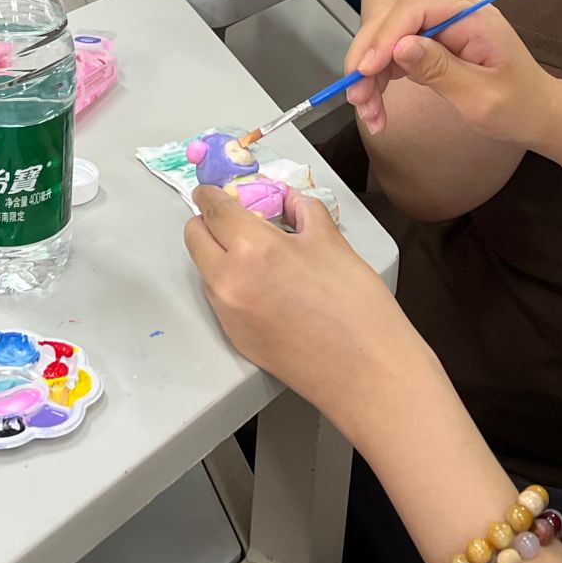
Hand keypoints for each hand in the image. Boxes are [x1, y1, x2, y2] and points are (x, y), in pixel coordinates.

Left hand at [184, 184, 421, 434]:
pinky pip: (220, 300)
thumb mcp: (332, 242)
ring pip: (205, 270)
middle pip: (195, 238)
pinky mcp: (235, 339)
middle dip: (209, 223)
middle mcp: (228, 281)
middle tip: (235, 220)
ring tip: (259, 257)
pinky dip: (232, 285)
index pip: (213, 210)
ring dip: (219, 256)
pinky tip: (267, 288)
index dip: (211, 195)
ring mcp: (227, 314)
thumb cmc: (356, 307)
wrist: (366, 371)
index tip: (212, 191)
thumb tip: (289, 201)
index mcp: (252, 248)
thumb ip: (303, 212)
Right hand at [346, 0, 556, 140]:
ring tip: (367, 112)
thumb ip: (440, 69)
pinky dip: (381, 80)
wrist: (538, 114)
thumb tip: (401, 47)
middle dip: (368, 57)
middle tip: (355, 95)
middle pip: (394, 20)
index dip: (384, 36)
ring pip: (389, 39)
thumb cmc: (519, 106)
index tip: (366, 70)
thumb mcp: (480, 95)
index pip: (414, 8)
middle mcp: (454, 14)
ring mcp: (442, 28)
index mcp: (472, 16)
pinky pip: (397, 55)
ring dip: (370, 74)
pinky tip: (377, 106)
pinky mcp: (434, 45)